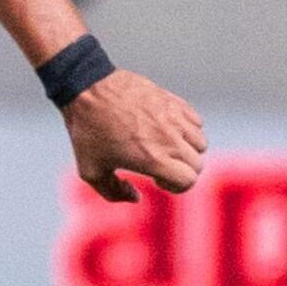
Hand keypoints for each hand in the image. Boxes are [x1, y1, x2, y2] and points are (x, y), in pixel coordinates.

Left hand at [64, 69, 205, 202]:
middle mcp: (170, 139)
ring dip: (186, 149)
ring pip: (200, 142)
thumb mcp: (90, 170)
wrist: (86, 88)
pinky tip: (165, 129)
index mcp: (154, 159)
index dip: (176, 186)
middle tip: (158, 165)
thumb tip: (136, 198)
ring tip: (163, 146)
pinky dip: (187, 129)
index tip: (157, 179)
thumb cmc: (87, 131)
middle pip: (197, 164)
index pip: (189, 180)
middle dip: (181, 170)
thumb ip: (113, 192)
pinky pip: (195, 120)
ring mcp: (174, 118)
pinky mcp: (173, 101)